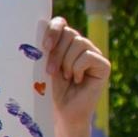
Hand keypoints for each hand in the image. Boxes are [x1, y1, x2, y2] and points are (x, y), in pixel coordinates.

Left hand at [41, 16, 110, 135]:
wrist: (62, 113)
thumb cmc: (48, 91)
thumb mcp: (42, 67)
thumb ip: (44, 49)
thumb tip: (34, 33)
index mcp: (64, 43)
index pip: (61, 23)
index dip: (53, 30)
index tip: (44, 46)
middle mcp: (80, 46)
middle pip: (69, 33)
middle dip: (56, 52)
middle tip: (51, 71)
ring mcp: (93, 54)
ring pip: (79, 43)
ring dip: (67, 62)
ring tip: (65, 77)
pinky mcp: (103, 65)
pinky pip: (89, 56)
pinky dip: (78, 68)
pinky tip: (77, 80)